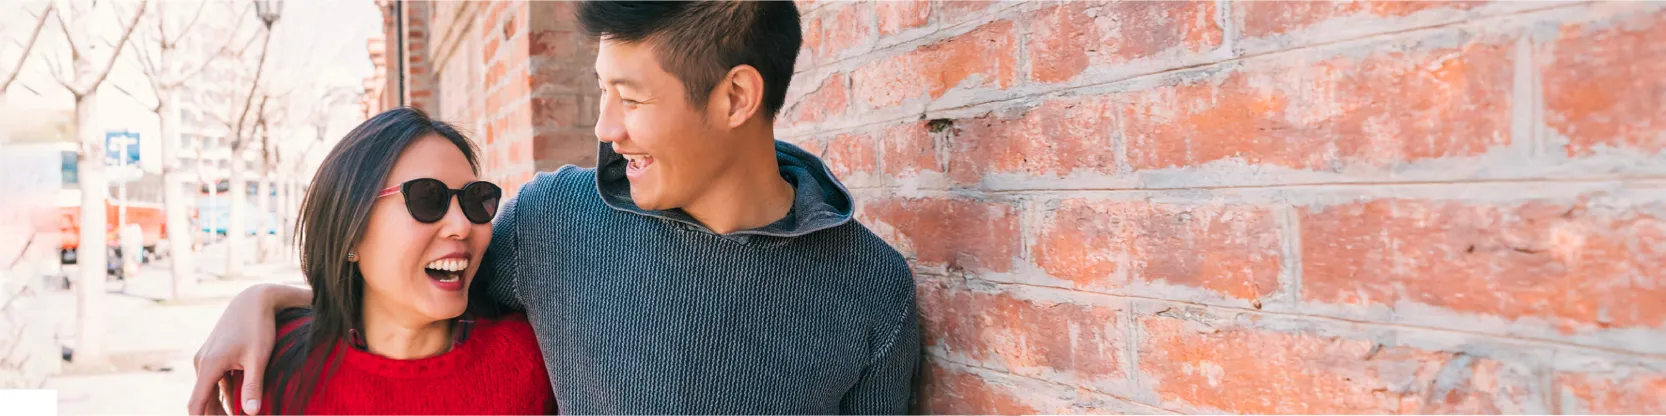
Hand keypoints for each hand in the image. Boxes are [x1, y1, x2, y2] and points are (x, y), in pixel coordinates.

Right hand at [188, 284, 291, 414]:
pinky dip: (224, 394)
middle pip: (203, 400)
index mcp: (209, 365)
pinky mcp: (214, 355)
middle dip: (216, 415)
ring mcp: (206, 358)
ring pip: (209, 391)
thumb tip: (251, 413)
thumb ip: (253, 386)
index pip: (196, 403)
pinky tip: (239, 405)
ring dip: (221, 407)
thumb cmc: (258, 327)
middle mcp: (202, 362)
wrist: (253, 300)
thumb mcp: (258, 358)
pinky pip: (214, 380)